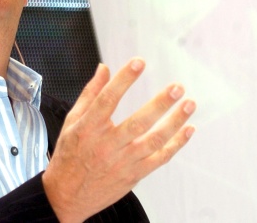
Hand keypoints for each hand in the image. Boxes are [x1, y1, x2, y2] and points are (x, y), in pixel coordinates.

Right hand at [42, 58, 195, 222]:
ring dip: (175, 122)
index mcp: (89, 127)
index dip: (124, 79)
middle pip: (138, 121)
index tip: (139, 62)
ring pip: (154, 140)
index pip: (108, 99)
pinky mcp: (134, 175)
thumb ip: (89, 93)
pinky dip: (176, 144)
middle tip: (177, 88)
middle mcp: (107, 144)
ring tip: (189, 104)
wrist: (67, 195)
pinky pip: (160, 159)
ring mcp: (123, 161)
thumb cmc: (69, 154)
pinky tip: (187, 129)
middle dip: (161, 103)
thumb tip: (103, 68)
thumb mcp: (72, 121)